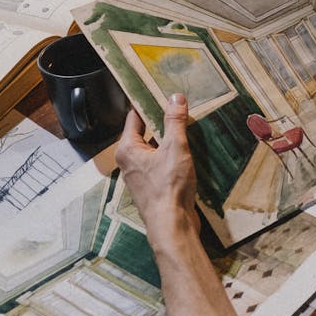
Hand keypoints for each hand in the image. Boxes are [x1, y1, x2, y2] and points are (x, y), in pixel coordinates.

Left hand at [115, 92, 199, 248]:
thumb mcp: (175, 148)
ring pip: (154, 149)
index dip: (148, 102)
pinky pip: (160, 163)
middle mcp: (129, 161)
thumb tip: (175, 98)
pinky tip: (187, 152)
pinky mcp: (152, 186)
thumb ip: (175, 121)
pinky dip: (172, 155)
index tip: (160, 91)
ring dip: (168, 140)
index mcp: (127, 148)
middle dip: (161, 120)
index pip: (135, 117)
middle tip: (178, 106)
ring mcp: (140, 175)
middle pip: (145, 132)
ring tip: (186, 126)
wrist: (172, 225)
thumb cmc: (168, 187)